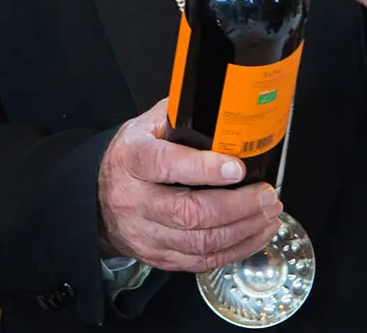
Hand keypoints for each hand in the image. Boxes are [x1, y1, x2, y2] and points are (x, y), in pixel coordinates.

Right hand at [97, 97, 282, 273]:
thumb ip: (177, 116)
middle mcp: (135, 200)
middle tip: (267, 194)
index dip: (204, 168)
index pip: (165, 165)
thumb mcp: (144, 127)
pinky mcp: (159, 257)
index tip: (237, 167)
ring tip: (270, 214)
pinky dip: (236, 250)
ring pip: (201, 242)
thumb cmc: (131, 158)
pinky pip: (202, 261)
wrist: (96, 199)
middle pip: (190, 212)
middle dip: (237, 206)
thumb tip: (221, 105)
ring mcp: (146, 233)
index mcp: (132, 159)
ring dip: (244, 230)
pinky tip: (255, 234)